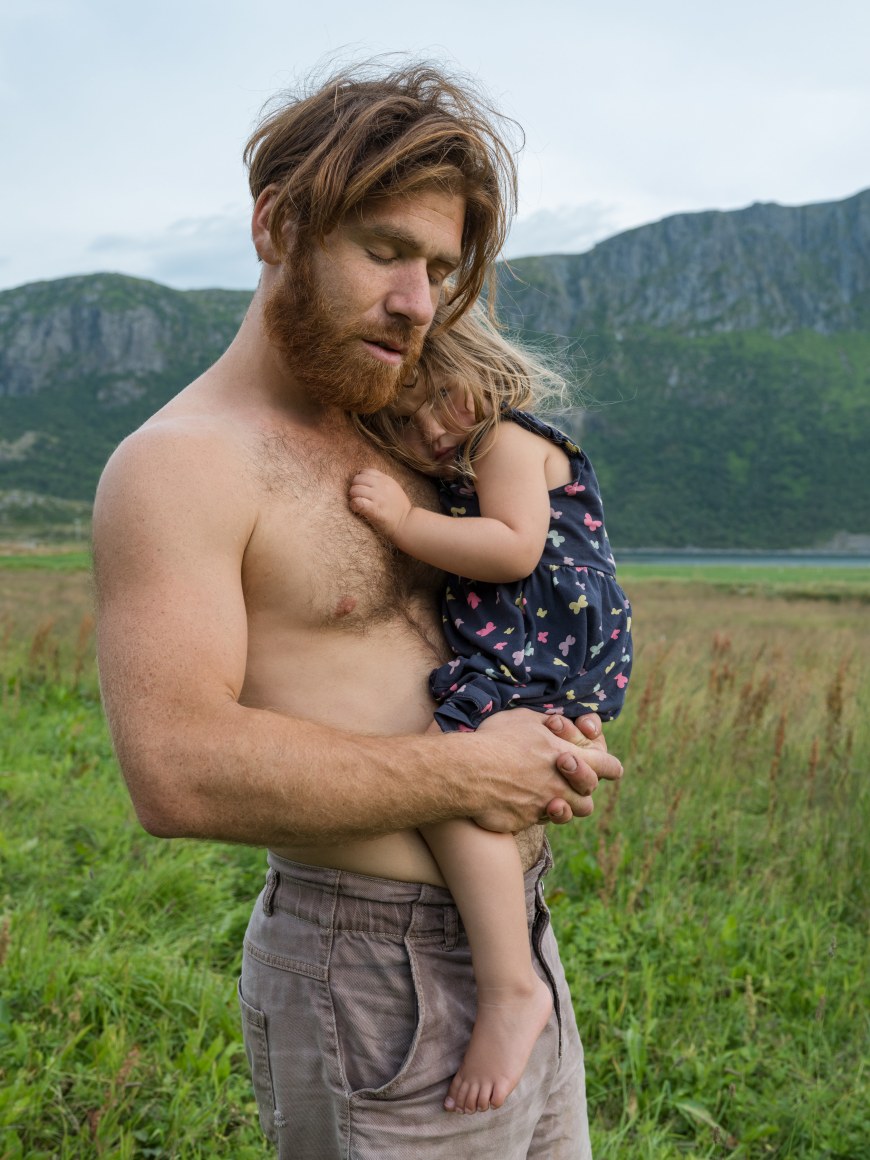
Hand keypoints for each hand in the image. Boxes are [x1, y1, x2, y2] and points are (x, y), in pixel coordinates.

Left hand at [349, 468, 412, 540]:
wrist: (407, 523)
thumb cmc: (399, 508)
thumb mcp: (393, 488)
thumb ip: (381, 482)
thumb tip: (365, 478)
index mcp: (386, 479)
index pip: (365, 471)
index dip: (360, 479)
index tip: (362, 488)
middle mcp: (382, 486)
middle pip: (357, 479)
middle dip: (355, 487)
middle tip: (358, 497)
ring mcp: (378, 497)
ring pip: (355, 490)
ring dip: (353, 497)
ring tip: (358, 504)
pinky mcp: (375, 510)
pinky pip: (357, 502)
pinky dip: (354, 505)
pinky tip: (357, 509)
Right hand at [470, 709, 622, 832]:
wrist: (469, 772)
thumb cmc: (496, 740)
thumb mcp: (525, 719)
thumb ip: (548, 725)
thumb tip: (557, 726)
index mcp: (569, 757)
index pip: (608, 766)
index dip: (608, 766)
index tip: (604, 764)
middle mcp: (562, 786)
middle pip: (589, 796)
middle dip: (582, 787)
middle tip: (563, 775)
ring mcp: (545, 806)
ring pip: (570, 813)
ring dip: (563, 804)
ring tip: (546, 790)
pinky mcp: (526, 821)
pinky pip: (539, 819)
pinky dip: (534, 810)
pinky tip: (519, 797)